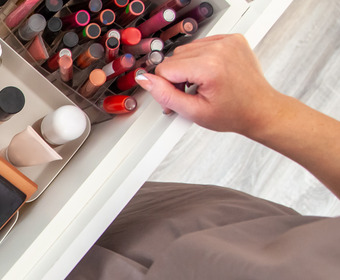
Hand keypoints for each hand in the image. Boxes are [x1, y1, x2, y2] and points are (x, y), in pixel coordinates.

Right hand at [135, 34, 283, 137]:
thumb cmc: (234, 114)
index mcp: (209, 66)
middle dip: (177, 77)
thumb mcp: (193, 112)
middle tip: (192, 94)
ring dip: (188, 67)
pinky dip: (201, 59)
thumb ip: (165, 95)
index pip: (165, 69)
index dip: (167, 88)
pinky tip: (210, 74)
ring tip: (202, 84)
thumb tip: (145, 80)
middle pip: (174, 58)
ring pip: (186, 50)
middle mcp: (219, 49)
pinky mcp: (232, 39)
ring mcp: (227, 41)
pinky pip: (202, 44)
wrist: (261, 109)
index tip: (178, 100)